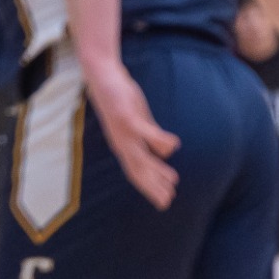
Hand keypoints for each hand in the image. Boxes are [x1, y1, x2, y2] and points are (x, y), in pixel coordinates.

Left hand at [83, 59, 179, 209]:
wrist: (103, 76)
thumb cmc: (122, 98)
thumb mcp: (139, 122)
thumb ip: (150, 138)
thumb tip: (165, 153)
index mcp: (124, 145)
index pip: (137, 172)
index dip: (149, 188)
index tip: (163, 202)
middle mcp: (121, 142)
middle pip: (137, 171)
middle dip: (152, 187)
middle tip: (167, 202)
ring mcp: (123, 131)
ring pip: (140, 157)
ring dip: (156, 171)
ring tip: (173, 181)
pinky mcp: (127, 116)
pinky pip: (145, 132)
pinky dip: (159, 141)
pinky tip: (174, 147)